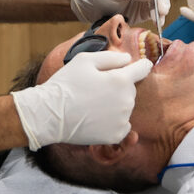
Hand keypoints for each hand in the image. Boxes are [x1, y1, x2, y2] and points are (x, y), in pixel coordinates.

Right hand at [11, 51, 151, 149]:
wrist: (50, 115)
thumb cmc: (66, 84)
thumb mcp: (85, 60)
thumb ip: (111, 57)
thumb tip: (128, 59)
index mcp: (121, 80)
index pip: (143, 69)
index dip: (141, 65)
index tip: (141, 65)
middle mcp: (127, 101)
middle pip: (130, 89)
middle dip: (119, 86)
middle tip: (96, 88)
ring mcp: (122, 120)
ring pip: (126, 107)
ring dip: (116, 104)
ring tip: (93, 104)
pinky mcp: (115, 136)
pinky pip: (123, 124)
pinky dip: (114, 121)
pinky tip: (97, 118)